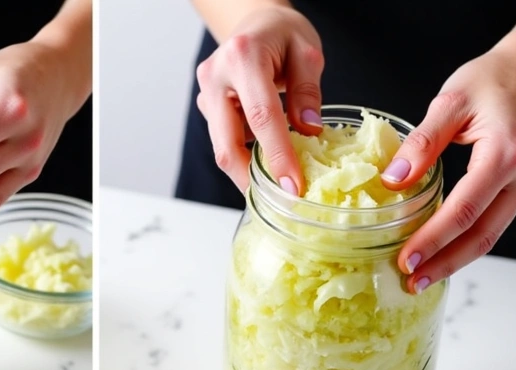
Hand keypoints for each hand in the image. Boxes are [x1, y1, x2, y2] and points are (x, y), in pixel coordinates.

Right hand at [195, 4, 323, 194]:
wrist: (253, 21)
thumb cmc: (281, 33)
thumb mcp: (307, 51)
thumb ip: (308, 91)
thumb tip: (309, 133)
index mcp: (242, 57)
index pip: (261, 116)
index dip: (277, 155)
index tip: (293, 185)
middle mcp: (215, 77)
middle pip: (226, 143)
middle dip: (250, 178)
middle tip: (278, 201)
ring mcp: (206, 94)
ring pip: (222, 146)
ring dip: (247, 171)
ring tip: (276, 187)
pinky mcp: (207, 107)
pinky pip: (225, 140)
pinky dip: (245, 156)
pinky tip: (266, 165)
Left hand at [382, 50, 515, 292]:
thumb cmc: (494, 78)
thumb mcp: (451, 100)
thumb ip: (421, 143)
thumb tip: (392, 181)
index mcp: (504, 154)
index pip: (463, 210)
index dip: (433, 240)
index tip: (406, 260)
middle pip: (482, 235)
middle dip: (445, 264)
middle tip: (411, 284)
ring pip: (491, 235)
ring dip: (456, 259)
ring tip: (422, 277)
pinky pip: (494, 222)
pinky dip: (467, 241)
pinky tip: (442, 251)